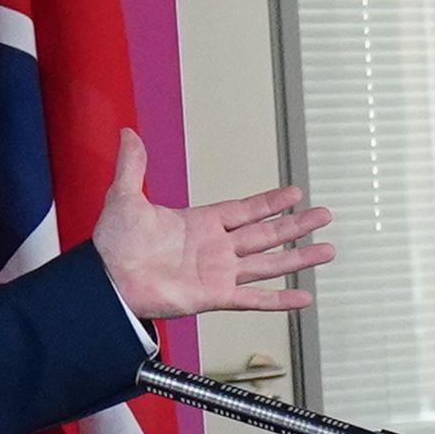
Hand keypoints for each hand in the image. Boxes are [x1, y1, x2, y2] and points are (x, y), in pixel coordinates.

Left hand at [90, 131, 335, 322]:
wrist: (107, 281)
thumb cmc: (113, 245)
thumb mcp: (124, 197)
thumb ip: (133, 166)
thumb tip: (128, 132)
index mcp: (200, 223)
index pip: (245, 210)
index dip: (270, 202)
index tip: (295, 194)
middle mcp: (215, 248)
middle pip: (266, 234)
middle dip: (297, 225)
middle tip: (324, 216)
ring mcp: (218, 273)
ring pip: (269, 264)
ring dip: (298, 258)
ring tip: (327, 250)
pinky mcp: (215, 296)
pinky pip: (254, 299)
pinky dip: (279, 300)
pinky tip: (303, 298)